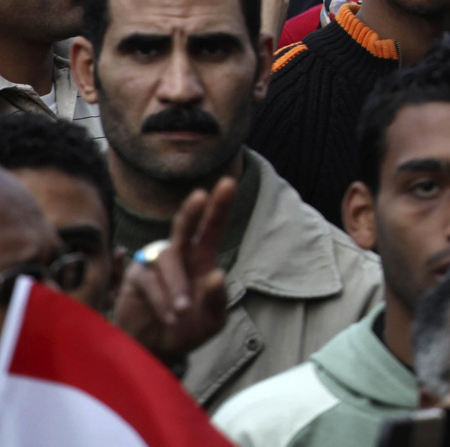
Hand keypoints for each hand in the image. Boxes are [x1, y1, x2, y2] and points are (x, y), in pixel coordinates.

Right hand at [113, 178, 233, 361]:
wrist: (157, 352)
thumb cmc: (188, 329)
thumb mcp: (212, 320)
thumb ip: (218, 300)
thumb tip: (218, 274)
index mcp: (202, 260)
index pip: (213, 229)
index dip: (220, 207)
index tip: (228, 183)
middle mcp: (179, 256)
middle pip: (185, 228)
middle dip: (193, 211)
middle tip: (201, 195)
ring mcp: (155, 265)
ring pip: (168, 259)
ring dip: (177, 285)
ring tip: (184, 310)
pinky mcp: (136, 278)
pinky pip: (149, 281)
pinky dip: (162, 299)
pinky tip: (171, 314)